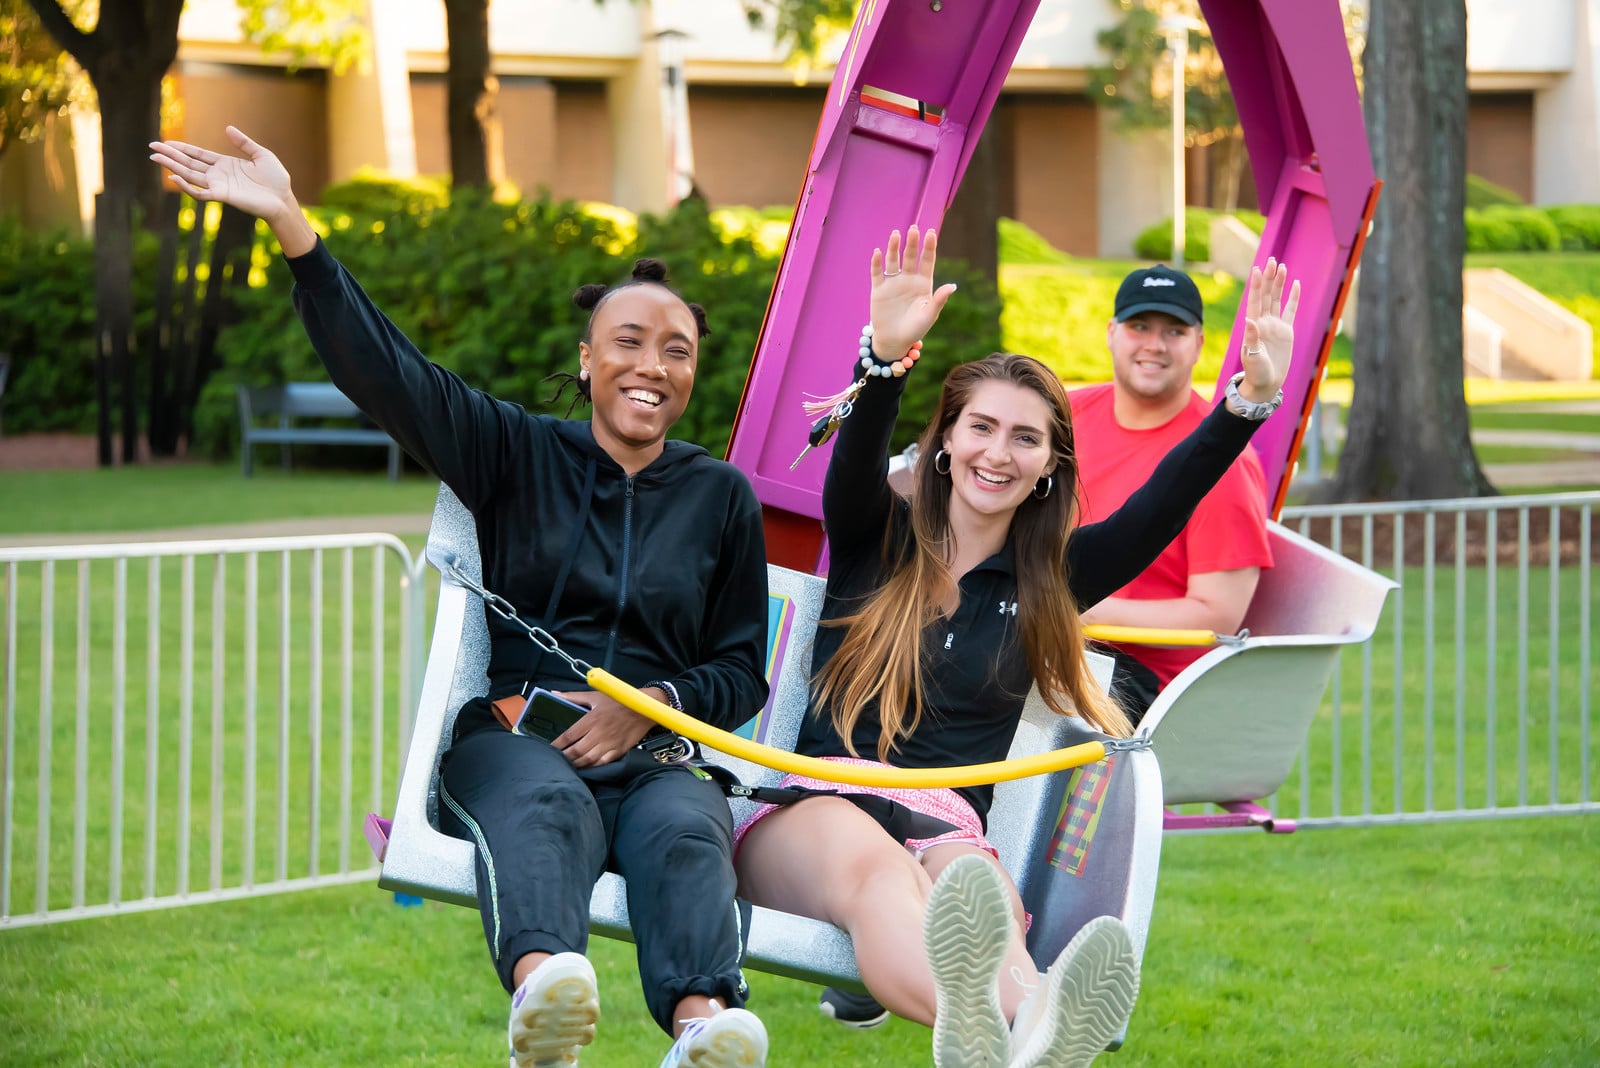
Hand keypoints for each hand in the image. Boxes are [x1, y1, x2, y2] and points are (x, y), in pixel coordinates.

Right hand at [149, 126, 292, 219]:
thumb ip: (244, 142)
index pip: (198, 154)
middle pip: (189, 163)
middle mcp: (218, 175)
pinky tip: (174, 177)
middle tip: (151, 147)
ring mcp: (219, 185)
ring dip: (172, 167)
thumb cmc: (276, 179)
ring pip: (190, 175)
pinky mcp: (223, 196)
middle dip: (170, 155)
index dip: (182, 148)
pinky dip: (187, 187)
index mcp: (225, 164)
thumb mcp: (261, 155)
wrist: (284, 199)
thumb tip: (227, 128)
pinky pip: (200, 192)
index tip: (165, 143)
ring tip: (156, 157)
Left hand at [549, 689, 656, 767]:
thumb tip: (553, 693)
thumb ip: (572, 696)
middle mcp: (599, 733)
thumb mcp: (595, 695)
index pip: (569, 735)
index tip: (549, 748)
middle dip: (564, 757)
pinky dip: (592, 767)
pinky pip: (602, 763)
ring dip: (576, 764)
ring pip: (588, 759)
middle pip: (576, 750)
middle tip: (555, 760)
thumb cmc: (618, 701)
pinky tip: (585, 767)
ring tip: (568, 765)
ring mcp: (609, 743)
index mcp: (592, 719)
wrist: (644, 708)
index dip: (557, 744)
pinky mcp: (618, 750)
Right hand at [869, 226, 958, 360]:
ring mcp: (893, 283)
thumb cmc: (915, 329)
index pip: (927, 261)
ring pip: (893, 260)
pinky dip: (877, 263)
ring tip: (895, 234)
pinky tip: (878, 252)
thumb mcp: (929, 315)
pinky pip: (877, 273)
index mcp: (923, 283)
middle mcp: (908, 279)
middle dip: (912, 243)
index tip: (930, 233)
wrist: (894, 341)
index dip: (929, 247)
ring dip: (893, 248)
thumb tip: (952, 285)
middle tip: (914, 229)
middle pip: (910, 256)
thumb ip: (939, 299)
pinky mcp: (878, 290)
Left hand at [1237, 257, 1299, 403]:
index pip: (1255, 301)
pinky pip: (1290, 311)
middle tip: (1272, 260)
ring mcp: (1274, 326)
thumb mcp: (1253, 356)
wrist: (1266, 383)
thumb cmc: (1256, 372)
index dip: (1256, 285)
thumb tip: (1250, 319)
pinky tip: (1295, 284)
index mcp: (1253, 326)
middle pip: (1266, 296)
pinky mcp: (1286, 332)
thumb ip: (1252, 338)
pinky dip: (1292, 298)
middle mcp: (1263, 322)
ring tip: (1281, 267)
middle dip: (1268, 278)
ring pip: (1277, 300)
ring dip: (1278, 284)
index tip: (1257, 269)